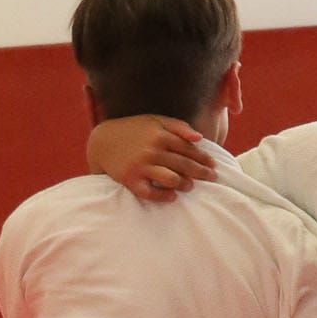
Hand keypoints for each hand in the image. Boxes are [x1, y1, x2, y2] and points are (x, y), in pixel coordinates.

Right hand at [85, 114, 216, 202]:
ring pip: (171, 179)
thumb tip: (199, 138)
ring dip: (184, 184)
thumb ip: (178, 126)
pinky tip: (173, 197)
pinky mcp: (130, 180)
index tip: (213, 165)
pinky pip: (151, 193)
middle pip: (184, 164)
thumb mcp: (154, 121)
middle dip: (201, 172)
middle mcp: (152, 150)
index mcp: (160, 135)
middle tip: (212, 178)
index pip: (188, 148)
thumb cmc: (133, 130)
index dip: (203, 158)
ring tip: (190, 186)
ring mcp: (141, 166)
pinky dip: (164, 196)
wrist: (102, 141)